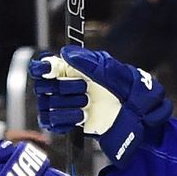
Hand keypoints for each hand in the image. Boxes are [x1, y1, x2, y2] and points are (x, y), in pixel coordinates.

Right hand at [29, 47, 172, 166]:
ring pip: (46, 105)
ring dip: (68, 105)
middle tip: (83, 88)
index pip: (44, 66)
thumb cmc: (125, 87)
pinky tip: (81, 116)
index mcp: (71, 69)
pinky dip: (65, 120)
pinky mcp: (67, 123)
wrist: (135, 114)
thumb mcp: (109, 70)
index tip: (48, 69)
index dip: (42, 67)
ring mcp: (65, 104)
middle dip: (63, 87)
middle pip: (42, 87)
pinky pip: (50, 122)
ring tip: (86, 105)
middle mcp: (65, 85)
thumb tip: (65, 52)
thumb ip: (87, 61)